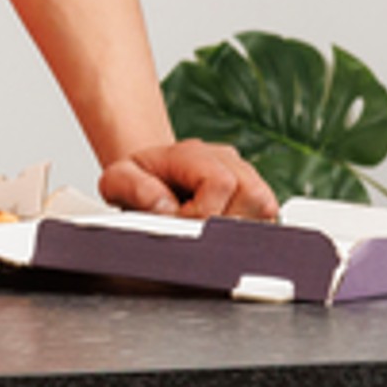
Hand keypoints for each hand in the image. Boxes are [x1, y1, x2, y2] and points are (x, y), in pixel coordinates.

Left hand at [101, 140, 278, 220]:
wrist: (153, 175)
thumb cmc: (139, 180)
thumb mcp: (118, 180)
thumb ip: (135, 189)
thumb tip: (166, 207)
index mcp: (193, 154)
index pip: (221, 182)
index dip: (204, 212)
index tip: (182, 224)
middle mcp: (227, 160)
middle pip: (252, 195)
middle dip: (223, 224)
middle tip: (195, 230)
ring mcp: (246, 176)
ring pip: (266, 207)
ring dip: (238, 228)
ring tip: (208, 230)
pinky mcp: (256, 197)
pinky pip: (268, 217)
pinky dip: (248, 232)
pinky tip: (222, 232)